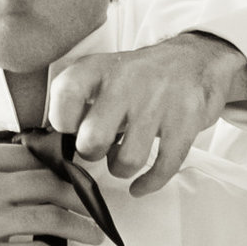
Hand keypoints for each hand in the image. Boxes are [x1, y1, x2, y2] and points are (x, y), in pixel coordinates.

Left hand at [46, 30, 246, 197]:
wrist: (194, 61)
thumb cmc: (138, 78)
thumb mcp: (102, 74)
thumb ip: (77, 102)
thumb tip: (52, 145)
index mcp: (99, 68)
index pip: (65, 93)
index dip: (61, 121)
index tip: (70, 127)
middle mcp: (127, 81)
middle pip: (93, 138)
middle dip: (91, 153)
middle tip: (97, 148)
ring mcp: (159, 100)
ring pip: (127, 160)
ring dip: (120, 169)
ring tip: (121, 158)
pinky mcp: (186, 120)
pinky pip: (163, 167)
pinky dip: (148, 183)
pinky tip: (140, 184)